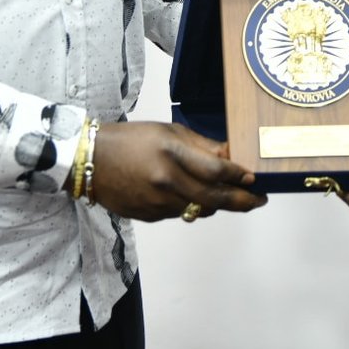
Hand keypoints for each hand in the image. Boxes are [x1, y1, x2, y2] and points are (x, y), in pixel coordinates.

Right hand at [86, 121, 267, 221]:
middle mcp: (166, 181)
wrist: (90, 160)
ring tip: (225, 194)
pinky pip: (179, 214)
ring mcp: (156, 202)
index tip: (254, 178)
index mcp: (171, 153)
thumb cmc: (131, 140)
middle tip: (258, 200)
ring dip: (215, 204)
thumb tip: (231, 156)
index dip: (239, 176)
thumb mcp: (169, 132)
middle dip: (242, 201)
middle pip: (214, 199)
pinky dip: (189, 206)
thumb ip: (201, 146)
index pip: (216, 170)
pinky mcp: (149, 217)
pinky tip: (185, 193)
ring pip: (198, 210)